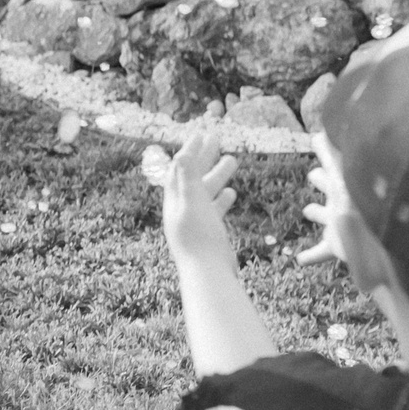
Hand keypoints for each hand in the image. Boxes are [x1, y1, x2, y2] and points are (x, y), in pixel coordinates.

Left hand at [151, 127, 238, 269]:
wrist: (209, 276)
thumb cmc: (201, 239)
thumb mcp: (193, 204)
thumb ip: (187, 180)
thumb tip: (180, 154)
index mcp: (175, 202)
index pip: (180, 169)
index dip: (190, 150)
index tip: (203, 133)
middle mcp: (181, 211)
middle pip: (192, 177)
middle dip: (204, 157)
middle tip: (218, 138)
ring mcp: (194, 223)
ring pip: (205, 192)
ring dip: (217, 175)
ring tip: (233, 159)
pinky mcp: (207, 235)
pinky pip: (212, 211)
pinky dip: (220, 199)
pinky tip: (232, 193)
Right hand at [297, 131, 357, 270]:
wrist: (376, 239)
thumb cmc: (359, 202)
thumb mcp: (341, 175)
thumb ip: (329, 154)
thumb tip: (317, 134)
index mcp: (343, 187)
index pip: (332, 168)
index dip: (325, 158)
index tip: (317, 141)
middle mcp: (343, 204)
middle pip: (330, 189)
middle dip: (322, 181)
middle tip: (313, 175)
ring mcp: (340, 225)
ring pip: (325, 216)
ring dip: (316, 213)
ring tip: (308, 210)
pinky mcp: (337, 246)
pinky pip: (321, 251)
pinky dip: (311, 255)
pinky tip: (300, 260)